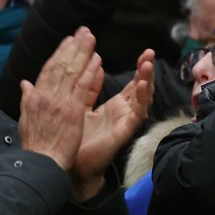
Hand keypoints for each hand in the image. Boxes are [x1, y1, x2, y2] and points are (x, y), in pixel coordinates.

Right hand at [19, 29, 106, 178]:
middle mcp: (45, 96)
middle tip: (83, 31)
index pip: (48, 70)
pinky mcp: (72, 111)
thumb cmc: (35, 145)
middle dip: (72, 46)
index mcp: (35, 97)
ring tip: (91, 37)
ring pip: (71, 72)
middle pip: (60, 65)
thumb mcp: (26, 119)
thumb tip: (25, 83)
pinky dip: (89, 72)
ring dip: (82, 52)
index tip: (68, 40)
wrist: (40, 163)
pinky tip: (97, 59)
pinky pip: (82, 87)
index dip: (59, 53)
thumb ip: (28, 99)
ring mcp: (59, 102)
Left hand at [74, 49, 153, 198]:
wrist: (64, 162)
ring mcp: (126, 120)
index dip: (137, 67)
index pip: (131, 83)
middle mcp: (124, 111)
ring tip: (148, 64)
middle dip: (146, 69)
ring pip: (143, 97)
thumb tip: (95, 64)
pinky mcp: (125, 130)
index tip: (142, 51)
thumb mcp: (80, 105)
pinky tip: (142, 85)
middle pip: (141, 87)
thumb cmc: (73, 138)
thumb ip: (88, 87)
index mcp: (115, 106)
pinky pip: (138, 112)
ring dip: (147, 80)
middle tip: (149, 52)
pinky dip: (142, 98)